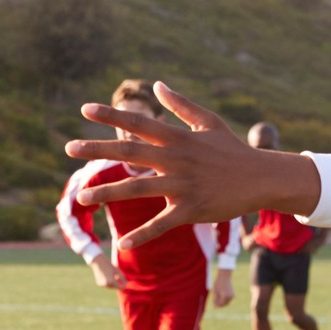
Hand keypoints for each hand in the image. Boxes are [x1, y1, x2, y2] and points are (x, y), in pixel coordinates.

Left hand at [63, 82, 319, 250]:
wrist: (262, 178)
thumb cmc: (233, 150)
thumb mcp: (208, 122)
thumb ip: (181, 105)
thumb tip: (157, 84)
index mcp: (178, 138)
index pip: (139, 123)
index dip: (111, 116)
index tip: (84, 110)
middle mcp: (177, 159)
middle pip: (130, 152)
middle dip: (97, 149)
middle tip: (68, 148)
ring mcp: (183, 185)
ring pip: (138, 189)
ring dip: (108, 193)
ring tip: (81, 197)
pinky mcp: (191, 210)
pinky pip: (161, 224)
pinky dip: (142, 235)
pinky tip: (122, 245)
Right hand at [89, 256, 125, 289]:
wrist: (98, 262)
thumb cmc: (109, 266)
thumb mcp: (118, 271)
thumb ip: (123, 279)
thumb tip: (126, 284)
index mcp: (112, 282)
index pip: (121, 287)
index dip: (124, 285)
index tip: (125, 282)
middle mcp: (107, 285)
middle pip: (115, 288)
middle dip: (117, 284)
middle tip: (117, 276)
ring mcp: (102, 285)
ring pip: (110, 287)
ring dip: (112, 283)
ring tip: (111, 275)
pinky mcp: (99, 284)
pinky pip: (105, 285)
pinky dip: (107, 282)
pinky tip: (106, 276)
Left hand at [210, 270, 234, 308]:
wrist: (225, 276)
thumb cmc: (218, 283)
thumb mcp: (215, 292)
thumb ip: (215, 300)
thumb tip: (215, 308)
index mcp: (224, 296)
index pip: (220, 304)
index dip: (216, 304)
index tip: (213, 301)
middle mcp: (230, 297)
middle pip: (223, 304)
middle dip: (219, 304)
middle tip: (215, 299)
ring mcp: (232, 296)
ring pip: (226, 303)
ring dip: (222, 302)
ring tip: (218, 296)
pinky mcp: (233, 295)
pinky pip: (228, 300)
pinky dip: (225, 300)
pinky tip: (222, 295)